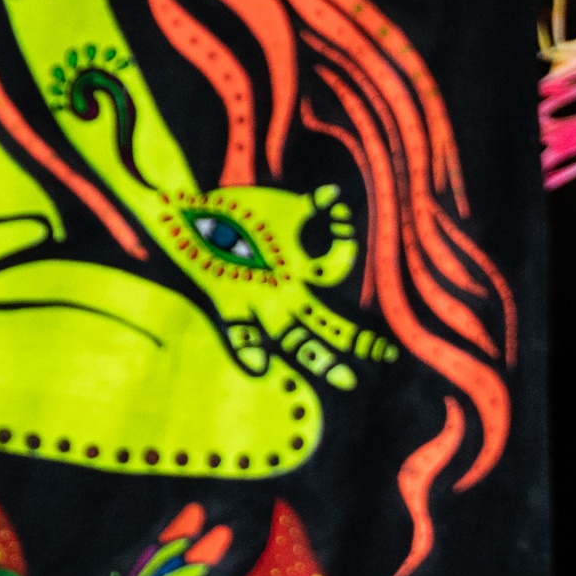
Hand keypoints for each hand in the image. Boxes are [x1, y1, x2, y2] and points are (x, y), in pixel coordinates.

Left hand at [148, 183, 398, 389]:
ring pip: (295, 339)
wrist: (187, 215)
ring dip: (321, 359)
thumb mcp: (279, 211)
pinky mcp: (227, 301)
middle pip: (326, 323)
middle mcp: (281, 293)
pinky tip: (258, 368)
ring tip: (348, 381)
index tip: (338, 216)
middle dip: (357, 340)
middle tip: (389, 356)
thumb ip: (311, 206)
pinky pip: (238, 332)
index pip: (335, 274)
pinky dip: (247, 350)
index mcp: (295, 274)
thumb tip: (334, 193)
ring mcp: (257, 300)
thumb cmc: (231, 211)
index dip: (345, 246)